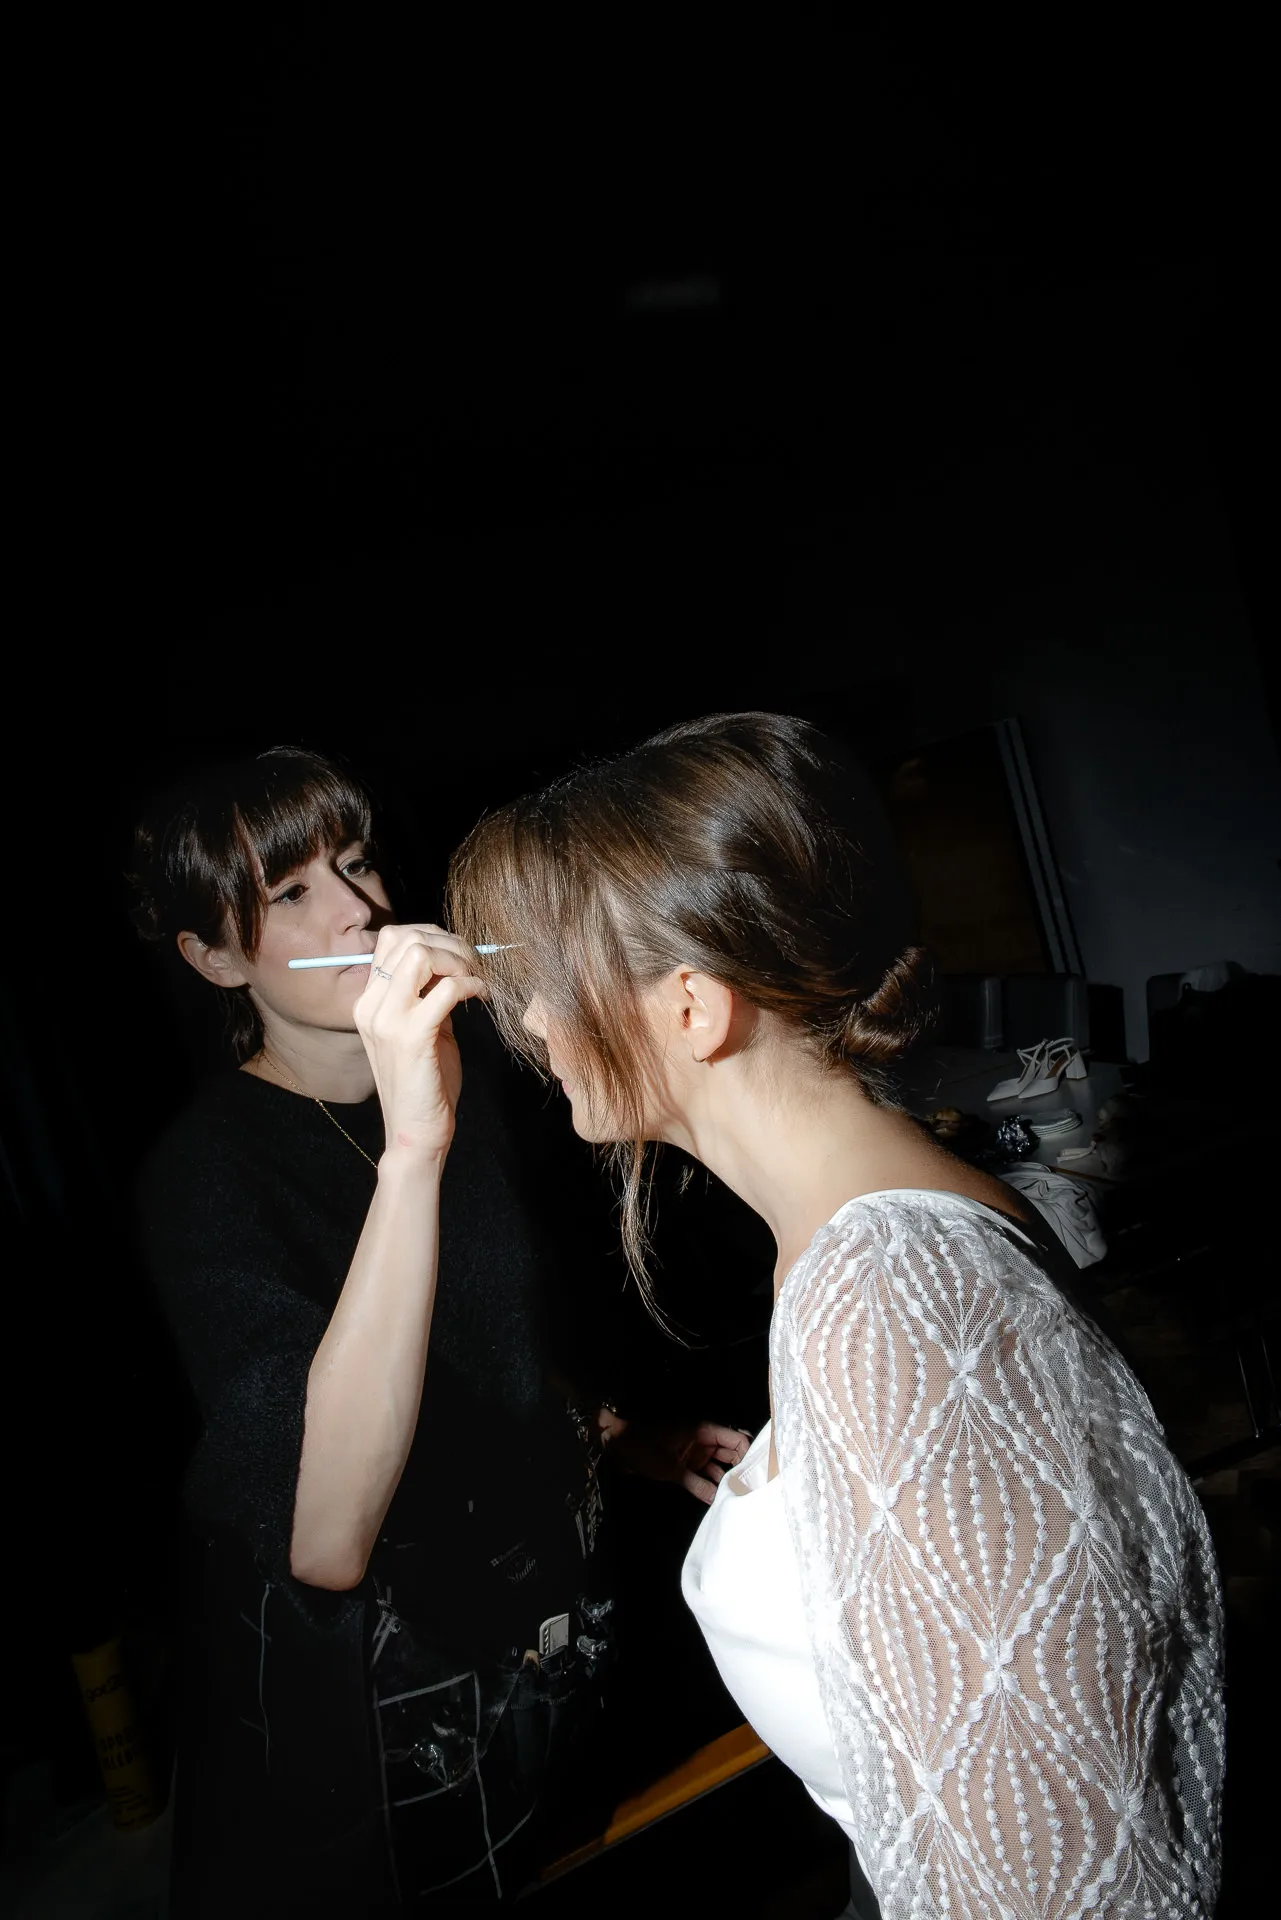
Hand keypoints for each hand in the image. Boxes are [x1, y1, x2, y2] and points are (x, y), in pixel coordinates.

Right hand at [354, 923, 486, 1163]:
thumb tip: (455, 962)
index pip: (391, 939)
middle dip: (449, 941)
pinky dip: (471, 984)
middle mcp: (371, 1006)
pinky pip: (446, 989)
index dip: (431, 936)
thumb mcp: (422, 1029)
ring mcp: (387, 1021)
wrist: (415, 1132)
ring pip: (420, 954)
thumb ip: (428, 995)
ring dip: (458, 958)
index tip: (459, 956)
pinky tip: (482, 996)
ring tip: (477, 978)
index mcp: (369, 1002)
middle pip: (405, 938)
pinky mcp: (412, 1037)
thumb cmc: (425, 1082)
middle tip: (475, 963)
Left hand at [606, 1417, 752, 1505]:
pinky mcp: (687, 1463)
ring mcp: (696, 1452)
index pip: (737, 1440)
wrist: (620, 1449)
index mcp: (704, 1431)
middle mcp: (705, 1440)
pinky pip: (706, 1473)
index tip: (758, 1475)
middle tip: (754, 1490)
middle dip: (742, 1469)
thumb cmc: (646, 1450)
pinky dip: (713, 1483)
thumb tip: (718, 1499)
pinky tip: (721, 1497)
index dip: (749, 1454)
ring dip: (728, 1478)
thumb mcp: (672, 1469)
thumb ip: (697, 1484)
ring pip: (720, 1464)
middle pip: (732, 1453)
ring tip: (742, 1497)